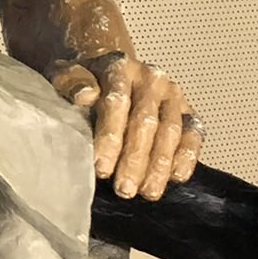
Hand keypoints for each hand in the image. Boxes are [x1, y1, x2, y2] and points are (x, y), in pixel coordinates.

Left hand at [48, 53, 202, 200]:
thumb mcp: (64, 76)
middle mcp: (150, 78)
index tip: (101, 168)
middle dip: (135, 159)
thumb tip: (86, 95)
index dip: (110, 137)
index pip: (117, 102)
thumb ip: (70, 83)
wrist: (103, 69)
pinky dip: (187, 156)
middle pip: (145, 121)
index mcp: (119, 67)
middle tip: (124, 189)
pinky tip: (176, 177)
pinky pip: (193, 134)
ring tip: (148, 191)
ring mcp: (172, 94)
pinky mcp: (187, 110)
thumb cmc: (82, 82)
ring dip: (160, 164)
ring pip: (171, 131)